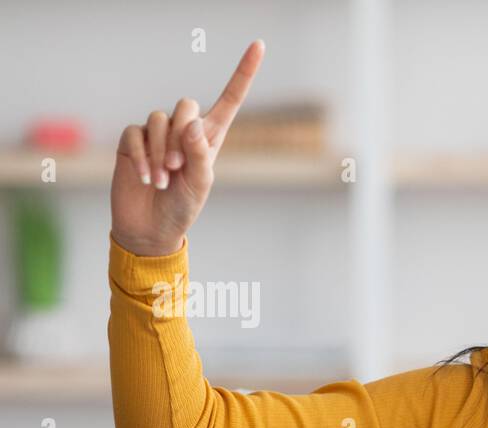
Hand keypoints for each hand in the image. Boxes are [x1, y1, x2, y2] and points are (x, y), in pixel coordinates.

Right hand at [109, 39, 264, 256]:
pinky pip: (135, 134)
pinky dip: (142, 157)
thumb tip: (192, 124)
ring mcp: (156, 134)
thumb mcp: (200, 184)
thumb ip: (200, 153)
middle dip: (180, 135)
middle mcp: (183, 130)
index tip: (259, 45)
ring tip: (163, 179)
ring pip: (158, 120)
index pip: (229, 99)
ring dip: (160, 152)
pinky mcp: (132, 141)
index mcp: (210, 137)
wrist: (152, 227)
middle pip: (184, 105)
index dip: (243, 73)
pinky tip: (148, 179)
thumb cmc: (183, 206)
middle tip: (177, 167)